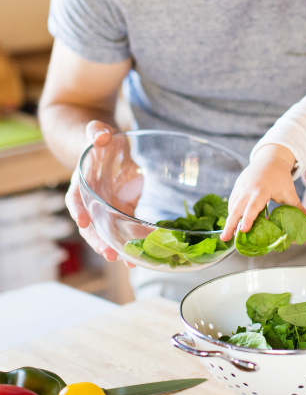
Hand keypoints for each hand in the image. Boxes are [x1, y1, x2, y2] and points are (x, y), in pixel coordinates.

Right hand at [66, 121, 137, 264]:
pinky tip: (142, 253)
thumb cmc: (98, 138)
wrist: (105, 145)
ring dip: (116, 247)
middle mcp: (91, 199)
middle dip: (98, 240)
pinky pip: (125, 227)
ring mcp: (105, 207)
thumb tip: (101, 135)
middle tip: (110, 254)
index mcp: (81, 182)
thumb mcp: (97, 131)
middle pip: (90, 224)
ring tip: (127, 263)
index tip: (83, 222)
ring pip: (107, 231)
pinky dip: (132, 239)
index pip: (74, 198)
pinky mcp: (121, 209)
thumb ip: (96, 132)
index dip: (78, 210)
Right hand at [222, 144, 305, 240]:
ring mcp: (241, 187)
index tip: (243, 229)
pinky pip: (232, 202)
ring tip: (227, 236)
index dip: (248, 218)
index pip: (253, 206)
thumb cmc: (281, 177)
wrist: (270, 159)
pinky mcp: (237, 187)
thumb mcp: (289, 191)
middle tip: (225, 239)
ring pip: (232, 206)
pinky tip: (231, 224)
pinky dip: (231, 213)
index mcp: (262, 190)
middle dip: (230, 224)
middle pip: (237, 208)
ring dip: (229, 221)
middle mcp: (249, 189)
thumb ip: (297, 206)